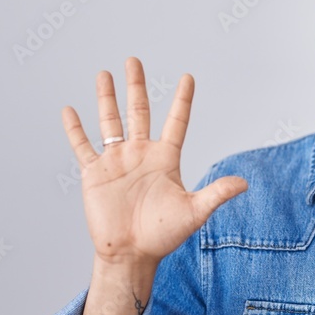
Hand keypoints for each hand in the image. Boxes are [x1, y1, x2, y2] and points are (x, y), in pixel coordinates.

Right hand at [62, 57, 247, 267]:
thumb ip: (216, 193)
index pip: (176, 121)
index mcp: (166, 159)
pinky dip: (74, 129)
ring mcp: (117, 161)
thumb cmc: (163, 235)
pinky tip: (69, 110)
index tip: (188, 77)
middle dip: (136, 86)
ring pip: (110, 122)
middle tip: (134, 60)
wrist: (131, 254)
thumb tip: (244, 183)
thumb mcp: (194, 211)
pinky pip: (83, 146)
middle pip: (139, 112)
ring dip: (106, 98)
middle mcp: (141, 154)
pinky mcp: (95, 173)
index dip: (182, 100)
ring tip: (104, 74)